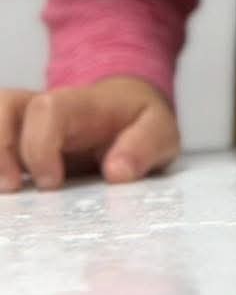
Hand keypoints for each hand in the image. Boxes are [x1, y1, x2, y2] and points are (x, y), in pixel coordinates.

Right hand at [0, 77, 179, 191]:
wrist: (128, 111)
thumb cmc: (139, 121)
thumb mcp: (159, 131)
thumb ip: (144, 147)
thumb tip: (117, 172)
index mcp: (81, 105)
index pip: (47, 110)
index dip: (40, 145)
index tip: (53, 182)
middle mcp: (46, 111)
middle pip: (6, 109)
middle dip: (0, 150)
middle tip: (13, 189)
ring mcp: (28, 126)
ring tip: (5, 189)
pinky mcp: (18, 144)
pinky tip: (7, 189)